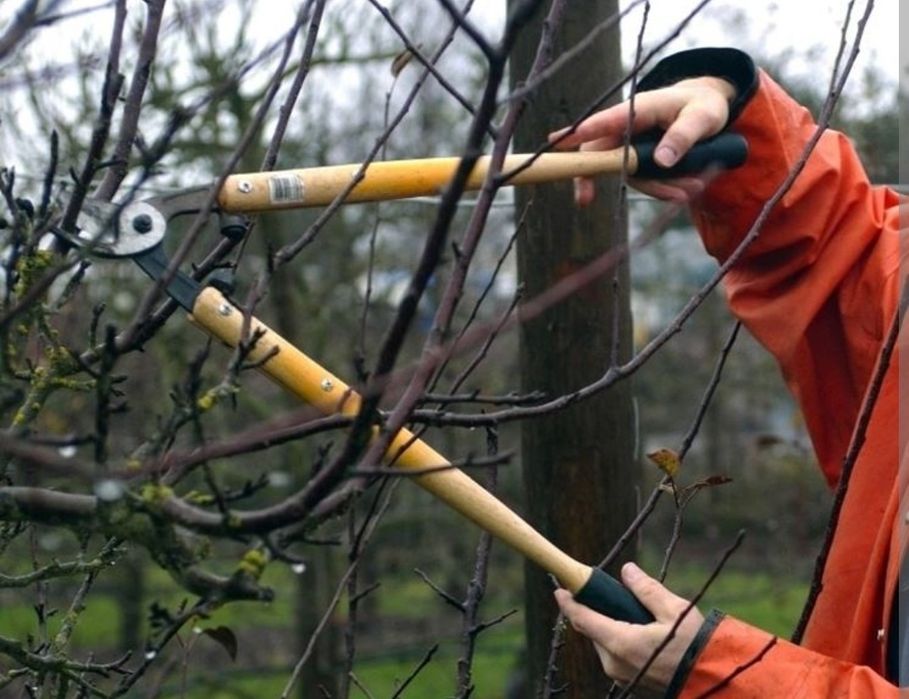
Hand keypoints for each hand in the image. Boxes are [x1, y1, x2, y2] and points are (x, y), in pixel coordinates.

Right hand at [549, 76, 736, 204]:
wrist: (709, 110)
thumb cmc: (704, 105)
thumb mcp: (703, 117)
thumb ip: (683, 136)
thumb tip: (661, 161)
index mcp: (638, 109)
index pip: (606, 121)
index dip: (582, 132)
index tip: (557, 141)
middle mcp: (628, 127)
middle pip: (597, 151)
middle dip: (590, 175)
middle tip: (583, 199)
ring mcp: (631, 145)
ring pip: (627, 172)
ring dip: (655, 188)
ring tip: (687, 193)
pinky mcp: (640, 160)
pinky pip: (644, 179)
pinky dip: (663, 189)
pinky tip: (685, 192)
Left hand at [554, 562, 703, 696]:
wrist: (715, 683)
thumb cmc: (697, 647)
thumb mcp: (675, 611)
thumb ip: (647, 590)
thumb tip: (627, 571)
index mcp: (620, 642)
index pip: (582, 619)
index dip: (568, 603)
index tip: (560, 589)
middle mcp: (615, 663)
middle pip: (594, 631)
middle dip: (599, 612)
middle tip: (617, 598)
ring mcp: (623, 677)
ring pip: (605, 645)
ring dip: (612, 628)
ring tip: (640, 619)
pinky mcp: (632, 685)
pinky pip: (617, 659)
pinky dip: (623, 643)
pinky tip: (646, 637)